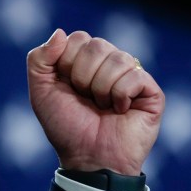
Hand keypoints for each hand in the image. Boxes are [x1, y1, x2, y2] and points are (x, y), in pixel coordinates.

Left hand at [26, 28, 164, 175]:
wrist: (87, 158)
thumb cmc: (65, 126)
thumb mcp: (40, 90)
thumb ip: (39, 58)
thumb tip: (60, 33)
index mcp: (84, 60)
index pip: (78, 38)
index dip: (67, 62)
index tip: (67, 86)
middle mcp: (109, 63)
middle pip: (97, 44)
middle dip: (83, 75)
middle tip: (85, 98)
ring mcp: (131, 76)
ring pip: (117, 58)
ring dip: (101, 88)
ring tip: (102, 106)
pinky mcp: (151, 92)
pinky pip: (135, 76)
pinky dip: (120, 95)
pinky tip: (120, 110)